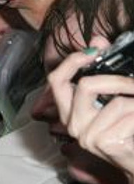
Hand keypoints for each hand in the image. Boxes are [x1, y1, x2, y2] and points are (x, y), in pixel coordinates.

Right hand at [48, 42, 133, 178]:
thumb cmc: (127, 129)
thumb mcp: (113, 98)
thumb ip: (104, 71)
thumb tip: (99, 39)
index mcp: (70, 112)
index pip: (56, 81)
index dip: (72, 62)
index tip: (94, 50)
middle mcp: (73, 125)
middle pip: (86, 86)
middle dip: (118, 80)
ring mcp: (87, 136)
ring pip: (117, 102)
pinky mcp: (104, 143)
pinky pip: (129, 113)